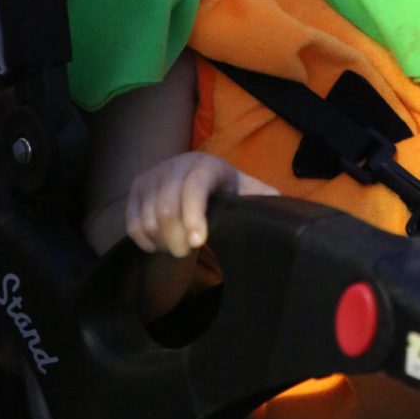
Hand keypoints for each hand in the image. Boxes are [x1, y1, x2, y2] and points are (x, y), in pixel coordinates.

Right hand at [125, 152, 277, 256]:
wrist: (198, 178)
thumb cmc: (227, 191)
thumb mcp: (248, 192)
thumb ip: (265, 199)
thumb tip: (287, 209)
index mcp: (207, 165)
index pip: (194, 186)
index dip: (193, 215)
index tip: (197, 243)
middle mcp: (176, 165)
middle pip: (165, 209)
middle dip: (176, 240)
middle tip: (189, 253)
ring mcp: (152, 176)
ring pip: (147, 219)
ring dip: (162, 242)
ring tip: (177, 246)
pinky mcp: (136, 190)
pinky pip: (132, 224)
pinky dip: (145, 242)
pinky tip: (161, 243)